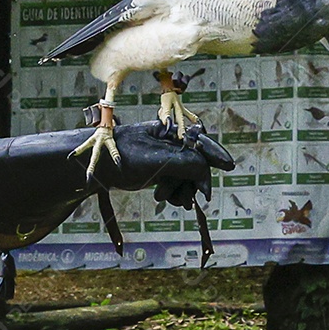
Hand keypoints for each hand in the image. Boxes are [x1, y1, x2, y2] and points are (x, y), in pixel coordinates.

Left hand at [94, 120, 234, 206]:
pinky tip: (165, 199)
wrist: (100, 170)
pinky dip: (175, 193)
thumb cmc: (124, 156)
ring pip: (188, 176)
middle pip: (197, 162)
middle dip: (194, 180)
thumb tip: (206, 172)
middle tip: (195, 197)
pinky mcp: (161, 171)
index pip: (200, 140)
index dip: (216, 153)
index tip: (229, 165)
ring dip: (182, 189)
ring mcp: (166, 157)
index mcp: (170, 130)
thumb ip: (185, 162)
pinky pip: (178, 183)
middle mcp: (171, 143)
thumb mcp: (157, 159)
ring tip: (165, 197)